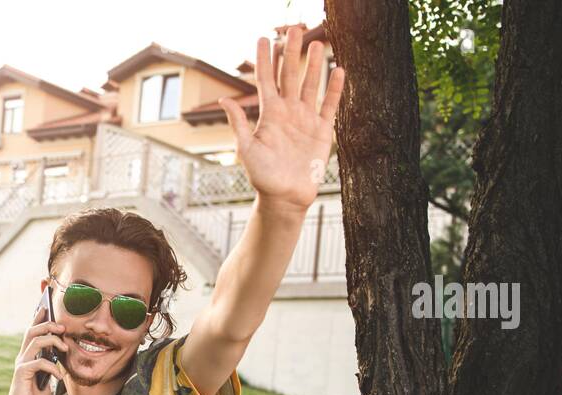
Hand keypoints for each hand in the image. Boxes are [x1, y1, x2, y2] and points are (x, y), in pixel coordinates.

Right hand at [2, 301, 67, 394]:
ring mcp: (21, 364)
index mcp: (28, 356)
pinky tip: (59, 376)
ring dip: (52, 341)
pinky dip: (52, 367)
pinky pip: (38, 362)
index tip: (46, 305)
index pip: (32, 331)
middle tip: (62, 327)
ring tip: (65, 348)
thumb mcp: (47, 380)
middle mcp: (22, 357)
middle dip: (48, 324)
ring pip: (35, 342)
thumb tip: (61, 355)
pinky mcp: (21, 374)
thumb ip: (51, 366)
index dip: (38, 317)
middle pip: (32, 331)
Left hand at [218, 26, 344, 211]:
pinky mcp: (322, 130)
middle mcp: (287, 112)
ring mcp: (305, 119)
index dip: (264, 59)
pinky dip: (334, 89)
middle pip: (289, 75)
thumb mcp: (246, 150)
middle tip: (294, 29)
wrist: (284, 198)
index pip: (266, 80)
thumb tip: (224, 100)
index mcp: (268, 115)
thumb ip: (238, 124)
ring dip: (313, 65)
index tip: (263, 38)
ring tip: (317, 43)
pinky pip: (329, 105)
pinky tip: (338, 70)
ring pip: (310, 85)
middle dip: (291, 53)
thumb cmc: (262, 177)